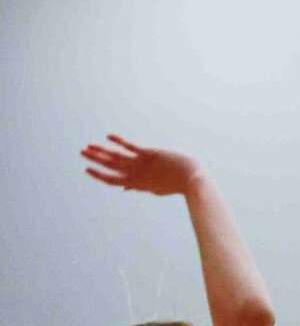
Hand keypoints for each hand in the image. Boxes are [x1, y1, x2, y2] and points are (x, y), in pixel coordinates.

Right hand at [81, 135, 201, 196]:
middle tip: (82, 152)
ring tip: (88, 146)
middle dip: (95, 160)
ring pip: (116, 158)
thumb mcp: (155, 189)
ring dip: (101, 151)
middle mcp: (136, 175)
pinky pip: (130, 147)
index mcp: (137, 184)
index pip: (112, 180)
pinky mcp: (148, 154)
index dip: (98, 175)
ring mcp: (141, 165)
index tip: (87, 169)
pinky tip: (108, 137)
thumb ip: (138, 186)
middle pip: (110, 167)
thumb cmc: (174, 183)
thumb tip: (125, 188)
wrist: (190, 178)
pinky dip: (119, 142)